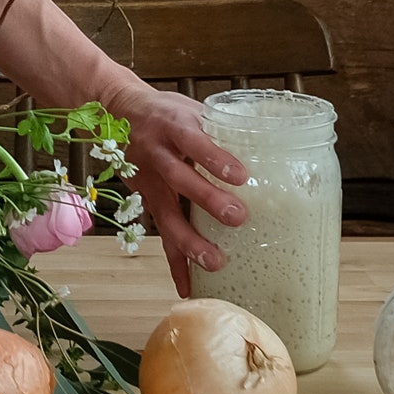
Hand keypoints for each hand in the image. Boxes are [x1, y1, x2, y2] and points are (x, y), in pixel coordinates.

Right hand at [120, 86, 248, 296]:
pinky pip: (161, 233)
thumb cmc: (166, 112)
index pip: (194, 141)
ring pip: (165, 213)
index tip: (239, 175)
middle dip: (206, 200)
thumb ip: (222, 128)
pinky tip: (187, 284)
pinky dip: (174, 260)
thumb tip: (275, 144)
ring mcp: (148, 179)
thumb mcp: (192, 109)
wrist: (118, 110)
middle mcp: (157, 153)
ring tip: (214, 262)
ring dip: (189, 240)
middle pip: (179, 178)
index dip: (214, 157)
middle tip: (237, 217)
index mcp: (173, 126)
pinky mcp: (146, 200)